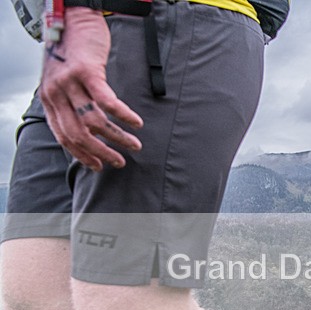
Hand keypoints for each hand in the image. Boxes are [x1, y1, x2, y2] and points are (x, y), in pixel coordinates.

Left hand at [40, 8, 142, 171]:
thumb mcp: (62, 80)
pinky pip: (107, 101)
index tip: (99, 166)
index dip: (82, 155)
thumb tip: (86, 130)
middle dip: (101, 152)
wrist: (72, 18)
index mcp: (49, 99)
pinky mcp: (87, 71)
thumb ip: (69, 103)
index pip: (63, 136)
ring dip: (117, 137)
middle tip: (120, 162)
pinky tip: (136, 123)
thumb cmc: (71, 51)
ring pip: (94, 121)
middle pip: (78, 134)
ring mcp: (70, 82)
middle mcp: (55, 93)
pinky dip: (124, 115)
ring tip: (134, 144)